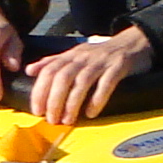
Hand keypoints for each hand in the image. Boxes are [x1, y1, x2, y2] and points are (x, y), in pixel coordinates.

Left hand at [24, 27, 153, 125]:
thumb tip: (29, 70)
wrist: (133, 42)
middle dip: (54, 100)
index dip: (40, 91)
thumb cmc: (100, 54)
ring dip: (72, 103)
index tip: (37, 111)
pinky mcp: (118, 67)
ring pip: (82, 81)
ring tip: (67, 120)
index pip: (49, 71)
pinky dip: (97, 99)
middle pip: (63, 77)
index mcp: (71, 55)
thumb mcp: (75, 55)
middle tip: (51, 119)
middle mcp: (83, 57)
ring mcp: (101, 62)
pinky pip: (106, 83)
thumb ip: (52, 63)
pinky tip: (91, 113)